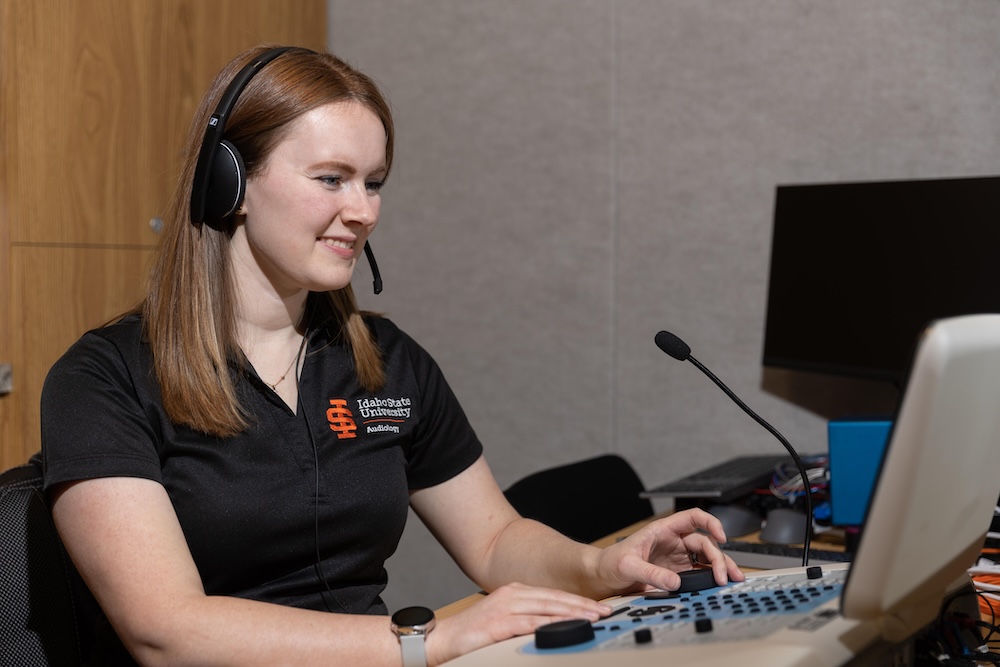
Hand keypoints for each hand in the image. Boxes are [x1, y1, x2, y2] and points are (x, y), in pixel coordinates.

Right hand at [425, 582, 611, 665]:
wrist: (443, 638)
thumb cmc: (474, 633)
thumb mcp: (506, 620)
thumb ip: (528, 619)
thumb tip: (555, 625)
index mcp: (515, 592)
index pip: (553, 595)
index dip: (578, 602)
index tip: (598, 608)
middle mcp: (512, 594)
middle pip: (555, 599)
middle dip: (582, 606)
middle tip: (604, 612)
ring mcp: (505, 607)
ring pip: (546, 608)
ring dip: (572, 614)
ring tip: (592, 619)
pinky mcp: (498, 623)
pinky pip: (528, 623)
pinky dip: (548, 625)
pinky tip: (563, 627)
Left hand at [594, 508, 743, 594]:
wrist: (604, 576)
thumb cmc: (611, 562)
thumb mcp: (628, 565)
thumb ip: (650, 573)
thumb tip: (675, 582)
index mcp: (663, 530)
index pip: (692, 517)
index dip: (709, 522)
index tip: (721, 536)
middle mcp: (674, 541)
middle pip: (705, 542)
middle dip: (718, 557)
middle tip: (723, 576)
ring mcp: (677, 557)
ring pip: (706, 558)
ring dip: (721, 567)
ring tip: (732, 580)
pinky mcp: (678, 573)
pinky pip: (699, 573)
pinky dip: (711, 578)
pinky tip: (719, 586)